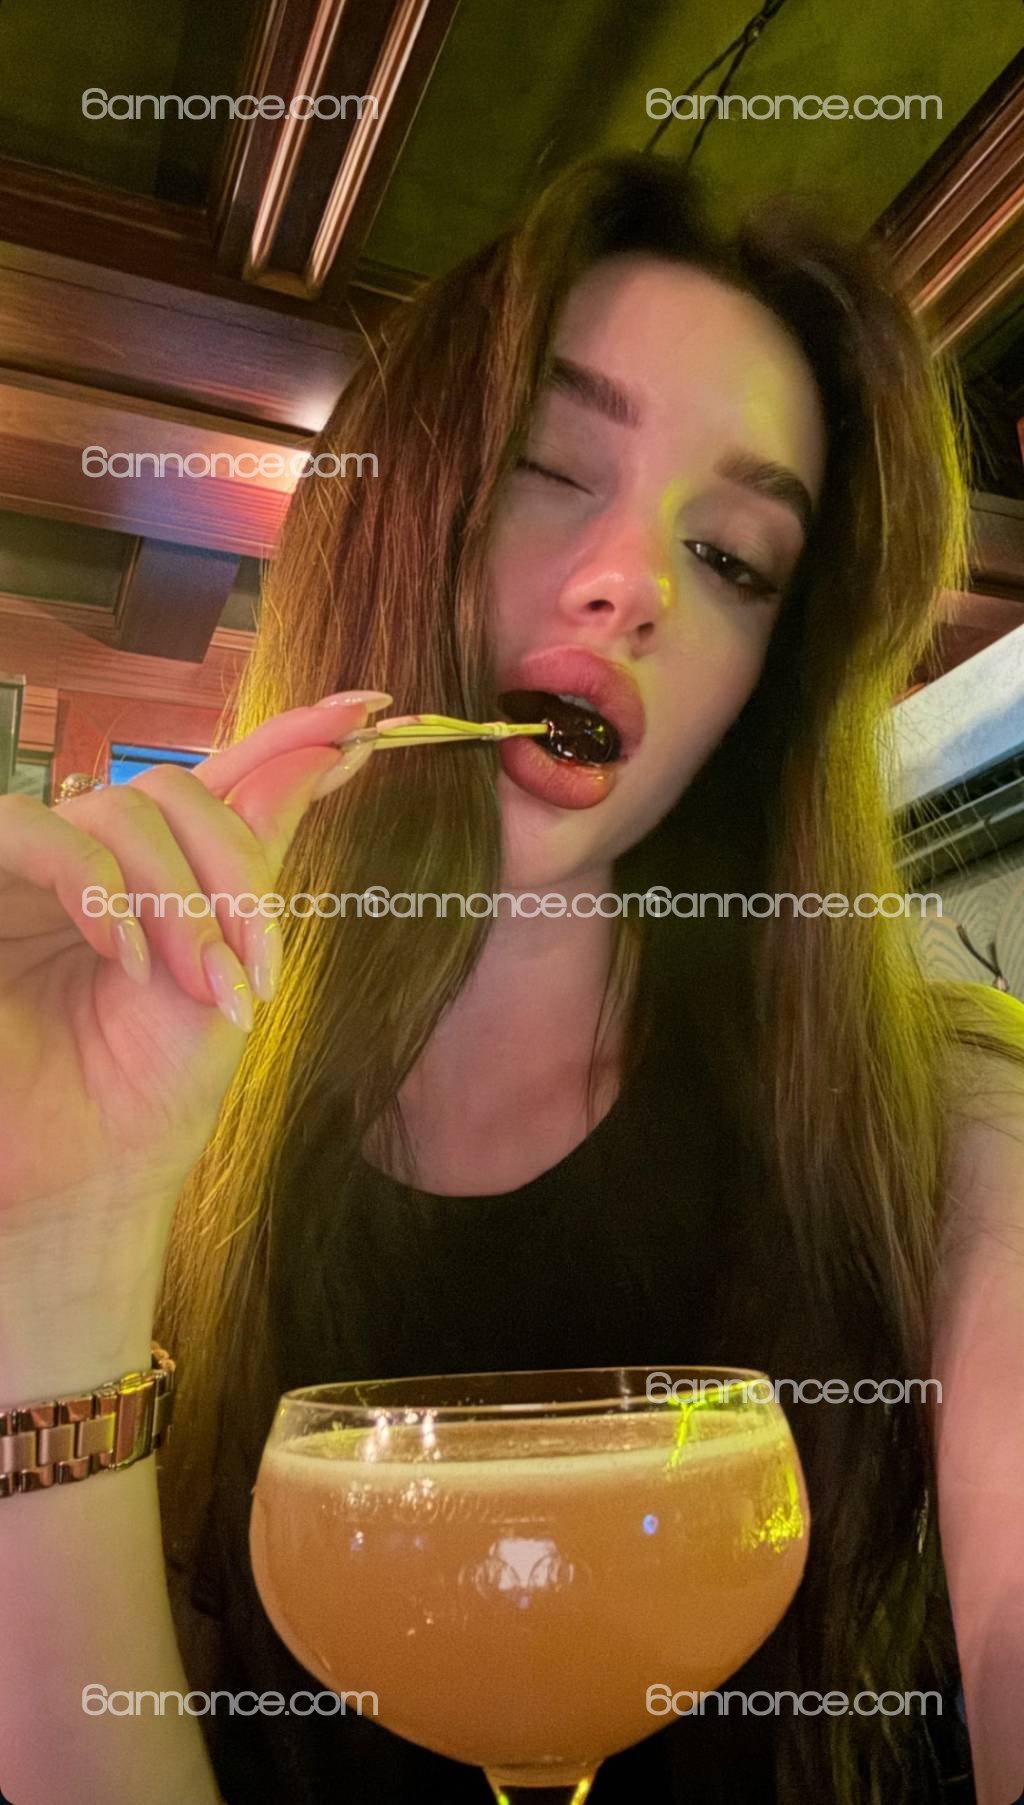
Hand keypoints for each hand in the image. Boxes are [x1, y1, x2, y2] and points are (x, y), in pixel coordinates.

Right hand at [0, 690, 387, 1226]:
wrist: (79, 1182)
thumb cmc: (147, 1094)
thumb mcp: (227, 969)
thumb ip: (255, 862)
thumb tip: (320, 761)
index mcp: (154, 876)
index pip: (219, 781)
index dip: (289, 736)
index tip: (373, 711)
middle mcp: (90, 860)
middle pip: (176, 791)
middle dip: (233, 872)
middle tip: (253, 972)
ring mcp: (29, 873)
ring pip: (116, 808)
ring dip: (178, 895)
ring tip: (197, 984)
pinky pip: (29, 829)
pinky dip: (95, 883)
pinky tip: (126, 956)